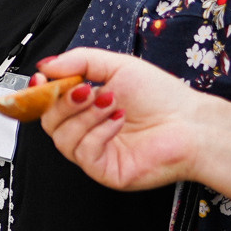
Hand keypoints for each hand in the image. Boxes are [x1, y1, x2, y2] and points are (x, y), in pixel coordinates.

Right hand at [35, 49, 202, 191]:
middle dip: (64, 102)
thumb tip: (45, 65)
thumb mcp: (118, 66)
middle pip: (49, 121)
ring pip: (63, 138)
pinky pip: (83, 152)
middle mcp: (87, 131)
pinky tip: (118, 121)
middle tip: (86, 89)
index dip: (39, 93)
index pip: (48, 104)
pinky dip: (99, 132)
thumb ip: (79, 60)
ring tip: (112, 102)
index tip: (40, 80)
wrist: (191, 123)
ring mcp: (95, 153)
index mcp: (86, 108)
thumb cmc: (163, 98)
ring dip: (85, 116)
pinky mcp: (104, 170)